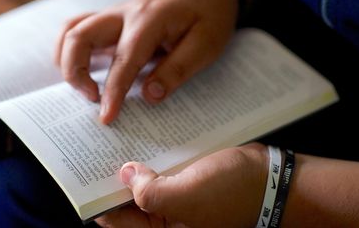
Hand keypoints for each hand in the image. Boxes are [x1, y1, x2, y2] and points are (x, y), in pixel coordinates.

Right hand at [55, 0, 238, 123]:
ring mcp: (114, 14)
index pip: (124, 59)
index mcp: (149, 19)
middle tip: (92, 99)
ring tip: (84, 88)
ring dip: (67, 60)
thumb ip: (177, 69)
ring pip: (72, 31)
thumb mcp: (206, 44)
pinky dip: (70, 50)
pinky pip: (77, 28)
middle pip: (79, 36)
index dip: (113, 91)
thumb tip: (150, 96)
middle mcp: (124, 13)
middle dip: (74, 72)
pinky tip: (81, 70)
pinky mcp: (111, 20)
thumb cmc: (209, 15)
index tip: (106, 117)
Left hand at [95, 143, 267, 227]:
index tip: (86, 173)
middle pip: (128, 200)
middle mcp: (166, 218)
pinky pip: (161, 169)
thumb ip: (149, 192)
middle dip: (115, 178)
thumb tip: (124, 175)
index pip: (118, 219)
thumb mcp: (186, 197)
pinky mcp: (186, 179)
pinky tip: (144, 139)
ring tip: (117, 140)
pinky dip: (152, 157)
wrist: (271, 179)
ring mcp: (176, 197)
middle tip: (100, 150)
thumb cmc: (233, 193)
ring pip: (144, 182)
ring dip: (133, 165)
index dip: (100, 197)